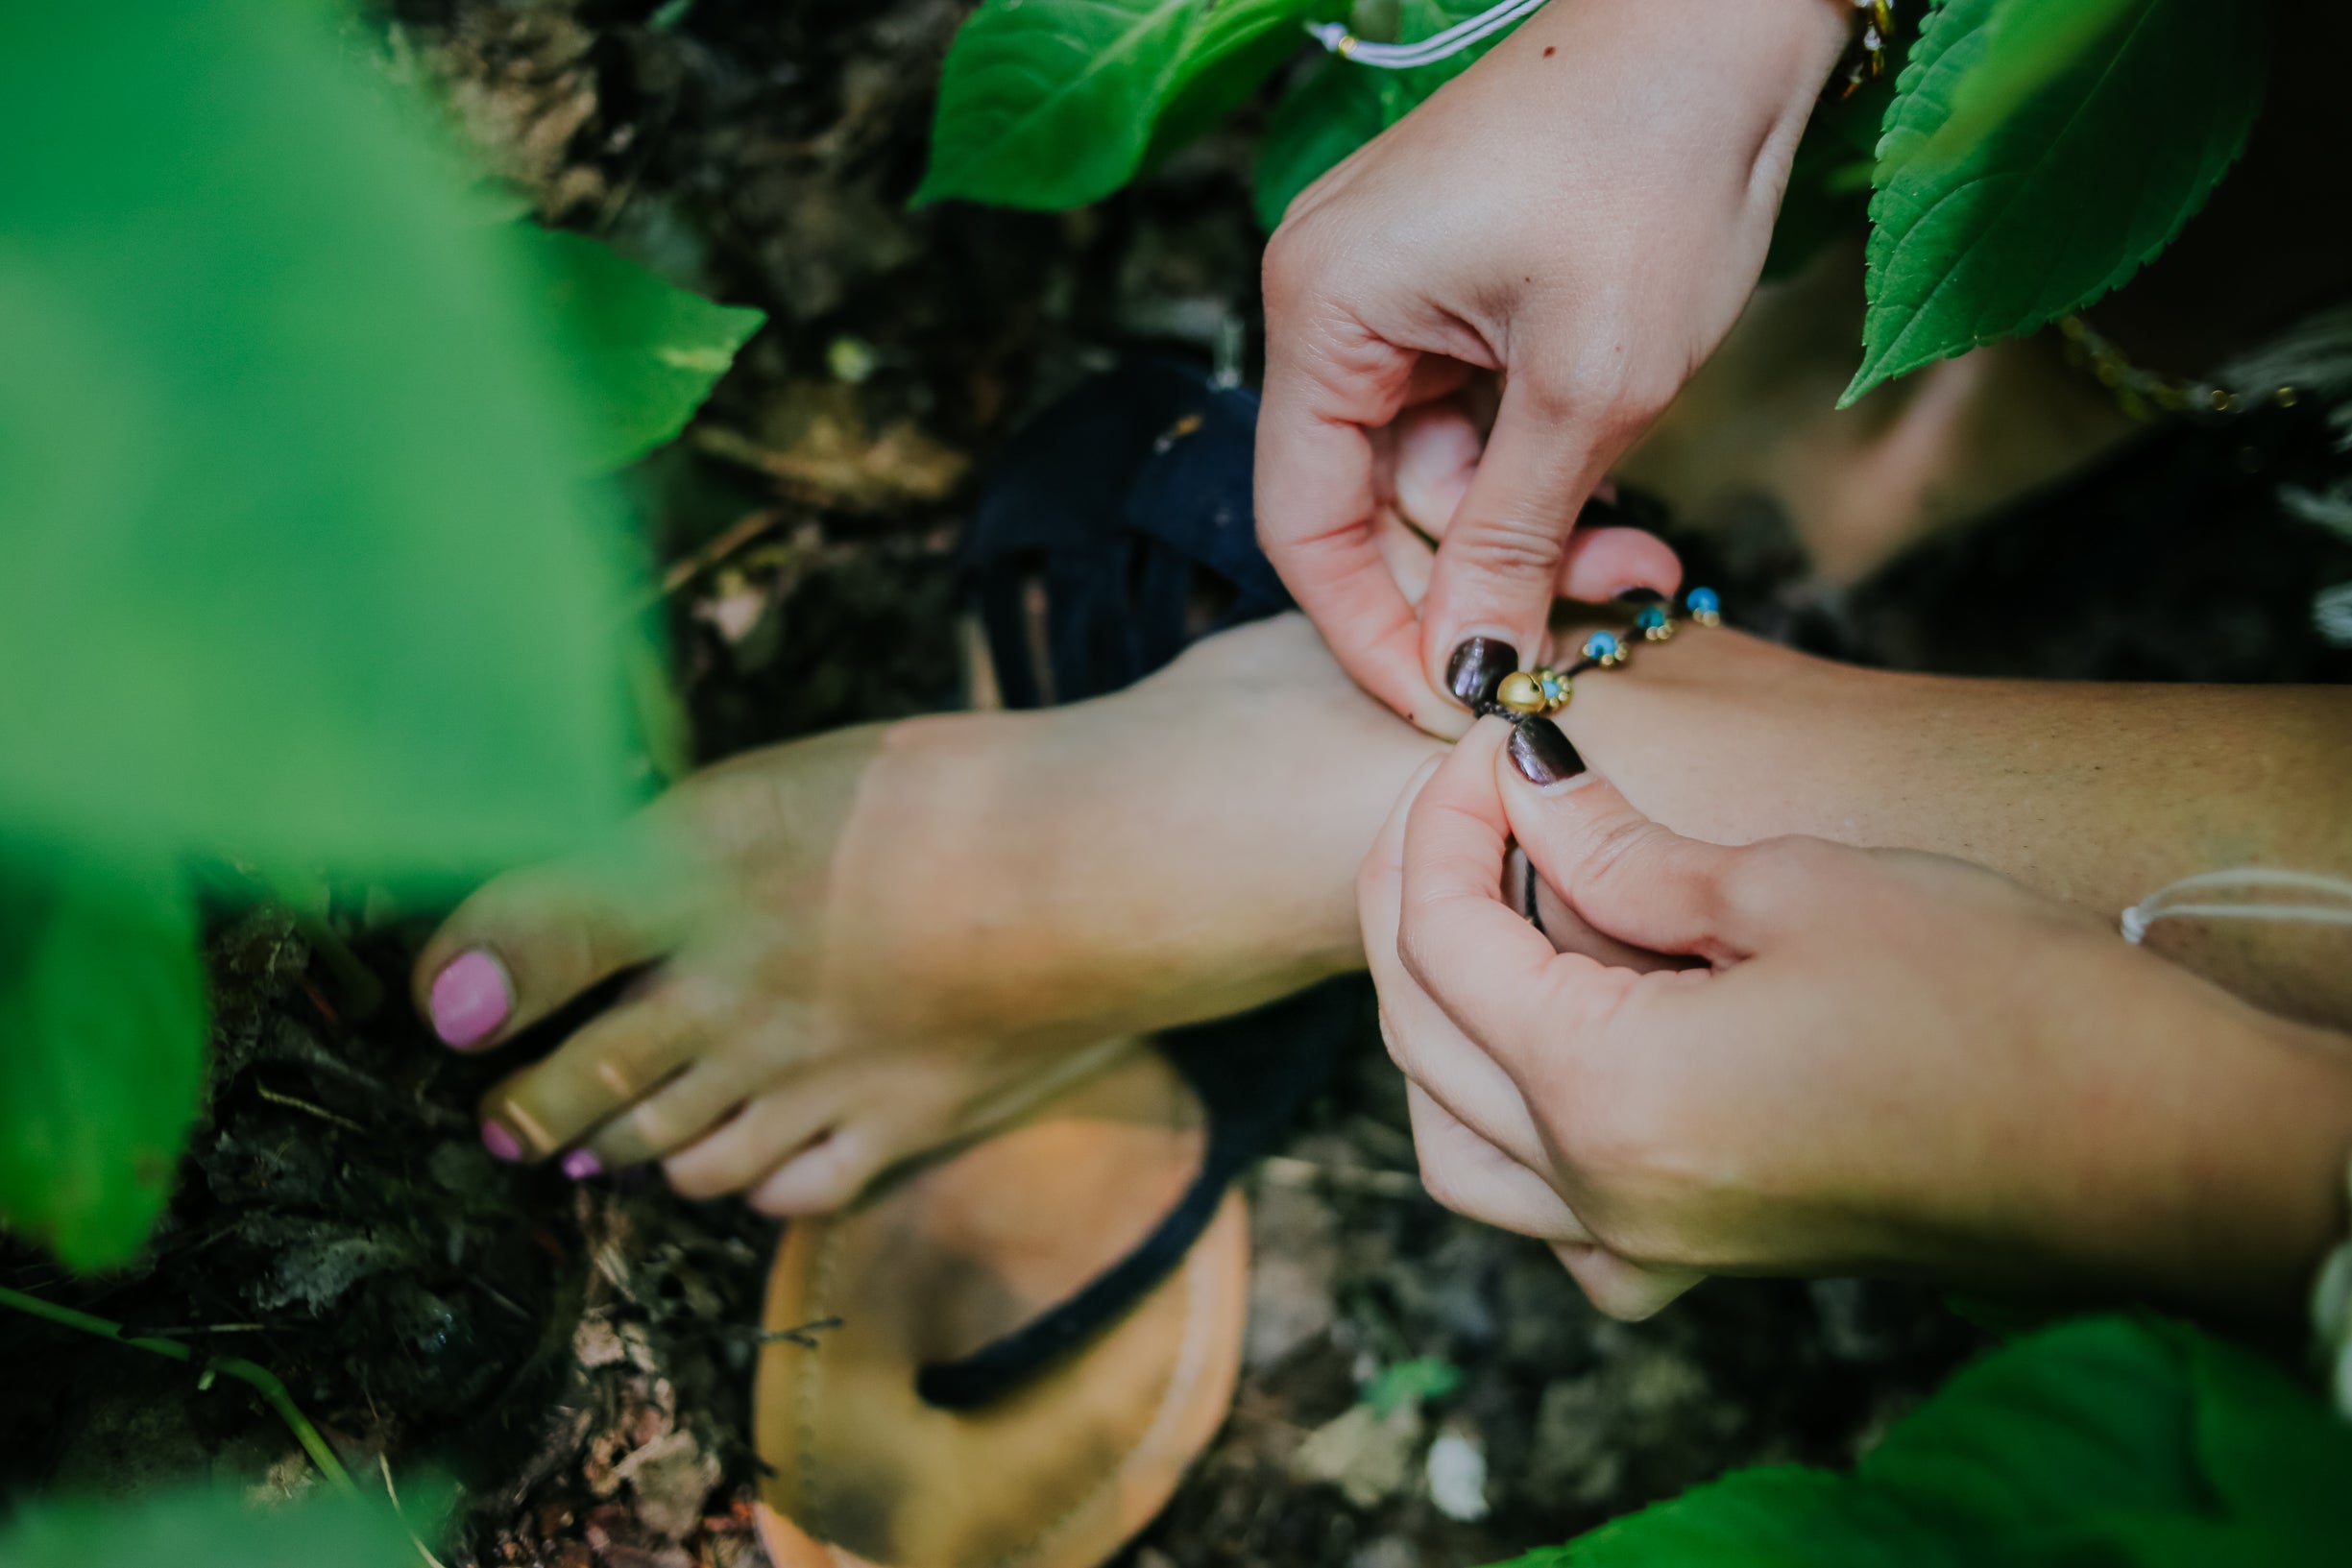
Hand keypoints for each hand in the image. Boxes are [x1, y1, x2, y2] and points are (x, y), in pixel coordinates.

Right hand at [1257, 0, 1845, 729]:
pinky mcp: (1455, 287)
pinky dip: (1544, 471)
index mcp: (1324, 310)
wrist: (1733, 15)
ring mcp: (1393, 290)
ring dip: (1534, 531)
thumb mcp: (1591, 388)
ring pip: (1438, 471)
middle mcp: (1333, 300)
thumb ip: (1511, 539)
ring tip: (1644, 560)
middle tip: (1595, 631)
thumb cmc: (1656, 163)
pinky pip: (1475, 418)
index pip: (1305, 524)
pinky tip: (1621, 498)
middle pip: (1372, 504)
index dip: (1372, 632)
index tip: (1452, 707)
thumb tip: (1464, 668)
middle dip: (1482, 579)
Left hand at [1364, 718, 2351, 1318]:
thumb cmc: (2000, 1003)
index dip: (1442, 818)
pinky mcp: (1697, 1256)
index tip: (1493, 740)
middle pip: (1423, 1036)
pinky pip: (1539, 1212)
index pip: (1442, 940)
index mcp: (1608, 1099)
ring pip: (1453, 1139)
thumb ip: (1618, 848)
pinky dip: (1505, 1129)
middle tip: (1473, 796)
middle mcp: (1602, 1195)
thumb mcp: (1791, 887)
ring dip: (1442, 1018)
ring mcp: (1645, 1243)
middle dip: (1420, 895)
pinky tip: (1554, 1043)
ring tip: (1494, 905)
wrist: (2156, 1146)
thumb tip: (1520, 782)